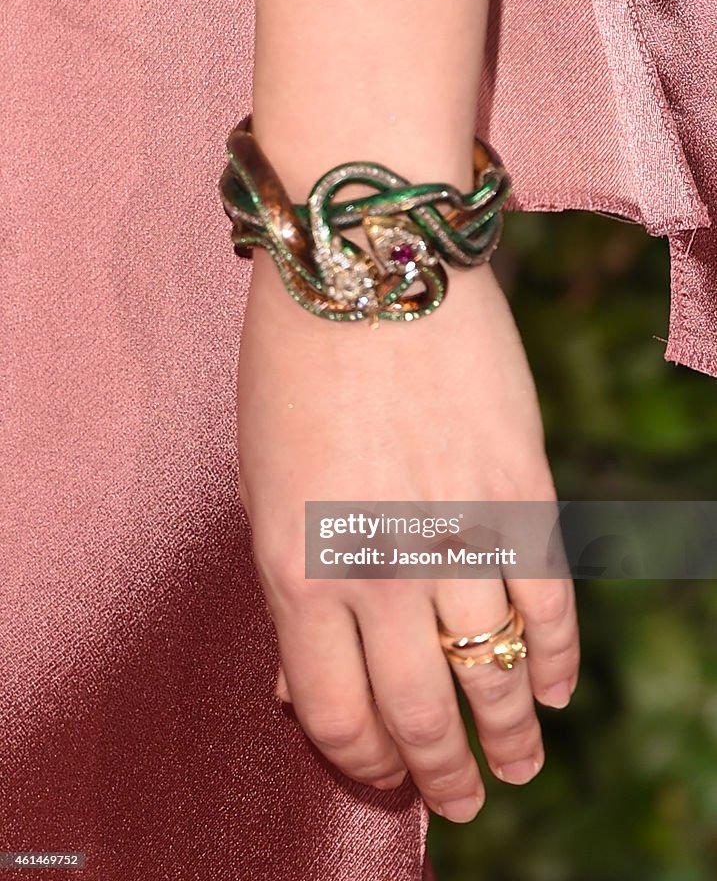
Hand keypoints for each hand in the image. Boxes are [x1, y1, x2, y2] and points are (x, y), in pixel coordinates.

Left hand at [237, 248, 579, 822]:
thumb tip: (301, 684)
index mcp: (296, 569)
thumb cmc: (295, 370)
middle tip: (458, 801)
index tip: (380, 774)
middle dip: (438, 774)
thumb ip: (287, 587)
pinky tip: (551, 692)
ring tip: (512, 771)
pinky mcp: (519, 493)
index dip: (362, 761)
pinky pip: (548, 605)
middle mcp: (378, 570)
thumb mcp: (260, 486)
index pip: (334, 714)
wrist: (367, 262)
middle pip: (416, 713)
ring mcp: (456, 534)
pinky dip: (553, 660)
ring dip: (505, 737)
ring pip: (491, 674)